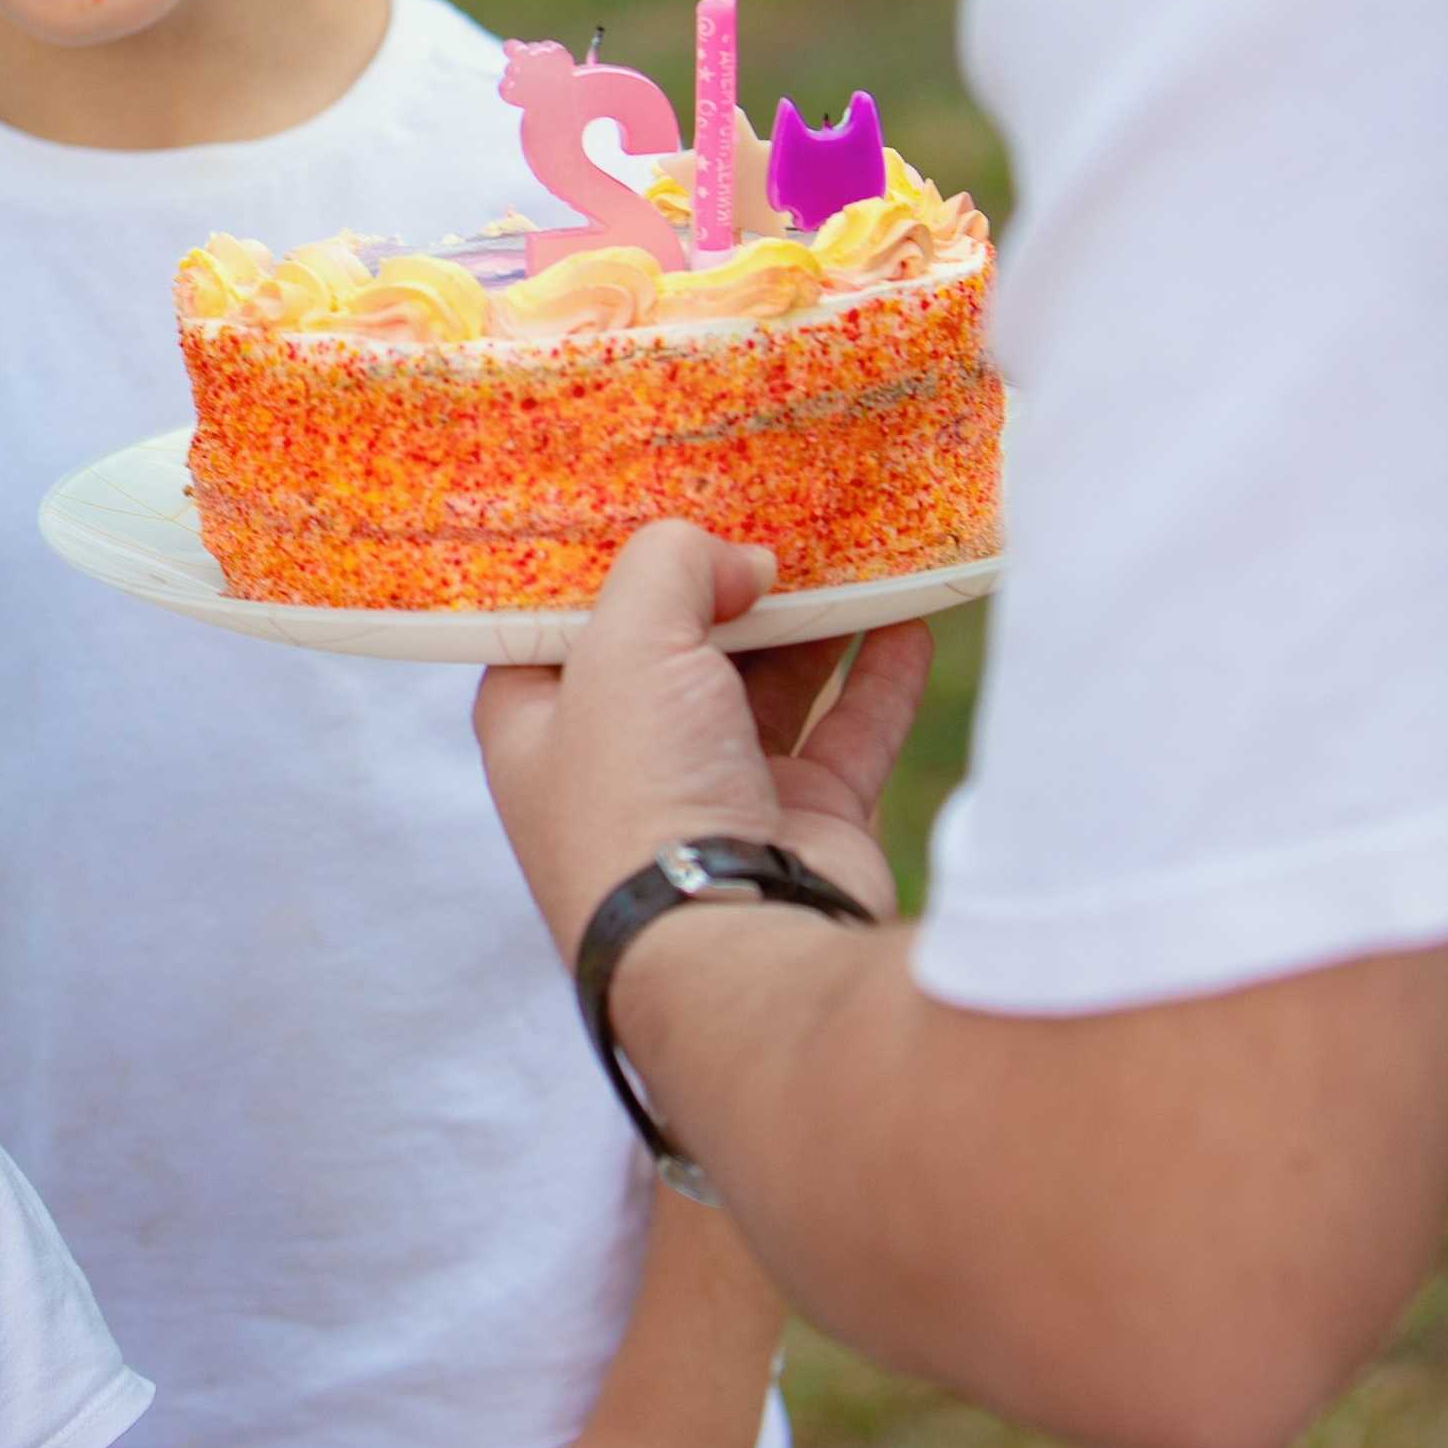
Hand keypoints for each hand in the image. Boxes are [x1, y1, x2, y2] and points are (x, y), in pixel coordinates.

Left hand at [472, 522, 929, 967]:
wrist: (738, 952)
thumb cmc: (643, 797)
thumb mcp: (625, 641)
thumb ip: (670, 565)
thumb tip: (742, 562)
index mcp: (540, 726)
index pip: (557, 625)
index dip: (600, 562)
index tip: (650, 496)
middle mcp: (624, 764)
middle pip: (673, 647)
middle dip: (720, 584)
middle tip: (768, 510)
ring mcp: (718, 798)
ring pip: (769, 685)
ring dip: (809, 622)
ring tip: (847, 547)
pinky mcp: (804, 825)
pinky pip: (849, 734)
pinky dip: (879, 679)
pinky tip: (907, 620)